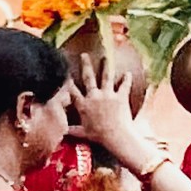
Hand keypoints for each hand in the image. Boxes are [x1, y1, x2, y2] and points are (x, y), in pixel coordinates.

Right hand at [69, 56, 155, 173]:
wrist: (115, 135)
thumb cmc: (98, 136)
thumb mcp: (82, 133)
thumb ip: (71, 130)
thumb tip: (61, 133)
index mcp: (82, 105)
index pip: (72, 90)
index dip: (68, 81)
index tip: (65, 72)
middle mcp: (93, 96)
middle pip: (88, 77)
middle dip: (86, 65)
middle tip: (84, 55)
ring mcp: (107, 95)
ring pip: (106, 77)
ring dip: (106, 66)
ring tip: (106, 58)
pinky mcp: (120, 97)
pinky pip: (124, 85)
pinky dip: (126, 79)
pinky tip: (128, 73)